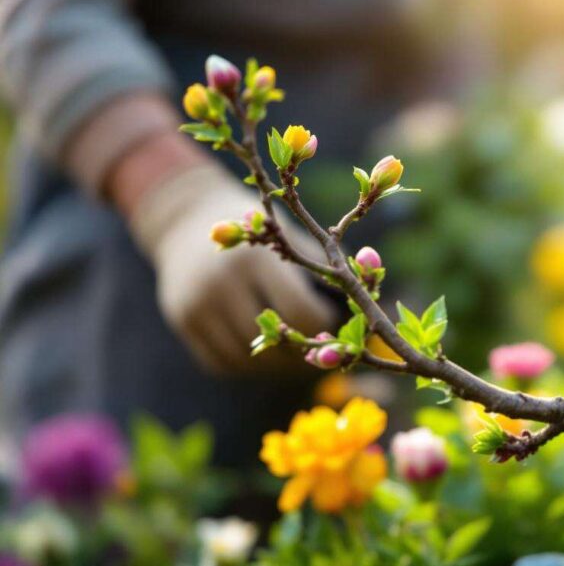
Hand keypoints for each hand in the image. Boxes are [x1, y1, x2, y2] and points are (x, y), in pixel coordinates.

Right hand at [129, 164, 335, 373]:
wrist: (184, 216)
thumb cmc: (254, 227)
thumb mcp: (285, 233)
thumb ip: (317, 266)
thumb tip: (360, 308)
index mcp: (257, 259)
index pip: (300, 311)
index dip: (322, 326)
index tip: (331, 326)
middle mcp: (223, 282)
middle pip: (272, 343)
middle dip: (300, 354)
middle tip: (318, 354)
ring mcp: (198, 304)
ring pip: (246, 360)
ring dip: (273, 369)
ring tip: (293, 361)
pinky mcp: (182, 320)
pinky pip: (220, 362)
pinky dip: (245, 369)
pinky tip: (262, 359)